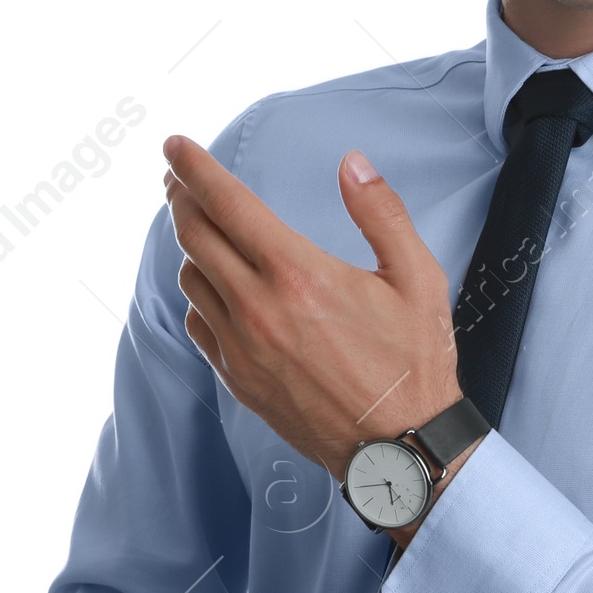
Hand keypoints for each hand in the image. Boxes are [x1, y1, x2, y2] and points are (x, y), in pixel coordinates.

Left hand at [162, 137, 461, 478]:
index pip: (227, 204)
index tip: (175, 144)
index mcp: (298, 274)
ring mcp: (243, 347)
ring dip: (192, 245)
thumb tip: (352, 164)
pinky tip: (216, 286)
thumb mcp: (418, 277)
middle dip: (181, 196)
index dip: (195, 168)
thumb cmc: (415, 362)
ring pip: (192, 278)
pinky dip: (201, 294)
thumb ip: (382, 212)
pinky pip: (200, 323)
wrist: (401, 447)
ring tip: (200, 226)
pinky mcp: (239, 379)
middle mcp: (259, 308)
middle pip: (195, 235)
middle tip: (178, 177)